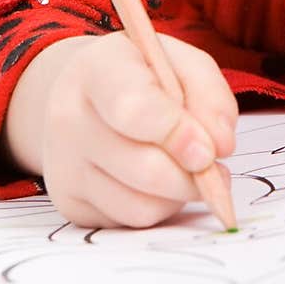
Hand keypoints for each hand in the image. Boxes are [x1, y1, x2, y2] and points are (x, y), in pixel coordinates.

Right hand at [38, 32, 237, 227]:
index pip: (133, 108)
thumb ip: (209, 94)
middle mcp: (68, 117)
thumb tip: (221, 146)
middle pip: (143, 168)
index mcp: (96, 69)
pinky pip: (129, 221)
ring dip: (179, 194)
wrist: (82, 91)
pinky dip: (157, 207)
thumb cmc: (140, 73)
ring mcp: (63, 165)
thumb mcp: (181, 61)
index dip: (177, 134)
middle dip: (191, 175)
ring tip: (186, 169)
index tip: (211, 150)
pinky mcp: (68, 202)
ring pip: (140, 205)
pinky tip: (159, 182)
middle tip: (211, 166)